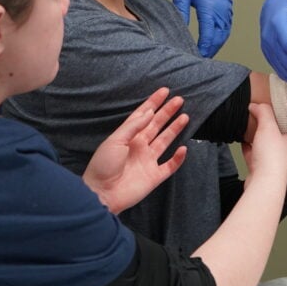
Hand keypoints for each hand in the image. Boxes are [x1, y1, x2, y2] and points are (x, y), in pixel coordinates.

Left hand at [83, 87, 189, 213]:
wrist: (101, 194)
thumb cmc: (104, 165)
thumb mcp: (115, 140)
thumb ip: (133, 126)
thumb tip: (149, 112)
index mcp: (128, 137)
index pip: (143, 116)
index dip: (153, 103)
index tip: (164, 91)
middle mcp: (139, 146)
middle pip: (156, 125)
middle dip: (167, 112)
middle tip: (179, 100)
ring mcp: (148, 161)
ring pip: (165, 141)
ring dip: (174, 129)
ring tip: (184, 117)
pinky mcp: (154, 176)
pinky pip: (170, 166)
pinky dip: (178, 158)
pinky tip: (183, 148)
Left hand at [173, 0, 232, 57]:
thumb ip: (182, 14)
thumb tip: (181, 31)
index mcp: (210, 6)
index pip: (209, 35)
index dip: (204, 48)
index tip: (198, 57)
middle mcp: (221, 8)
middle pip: (220, 36)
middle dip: (212, 49)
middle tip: (202, 59)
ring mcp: (226, 6)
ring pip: (225, 31)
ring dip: (217, 43)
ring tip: (207, 52)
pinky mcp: (226, 3)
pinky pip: (226, 23)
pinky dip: (221, 34)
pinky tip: (213, 38)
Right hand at [242, 103, 286, 180]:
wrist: (262, 183)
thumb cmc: (272, 157)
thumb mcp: (268, 127)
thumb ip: (263, 112)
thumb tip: (255, 105)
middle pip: (282, 138)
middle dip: (275, 129)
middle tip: (269, 118)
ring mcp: (273, 162)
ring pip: (267, 147)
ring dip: (260, 138)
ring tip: (252, 126)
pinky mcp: (260, 169)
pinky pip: (254, 156)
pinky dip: (249, 149)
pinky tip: (243, 141)